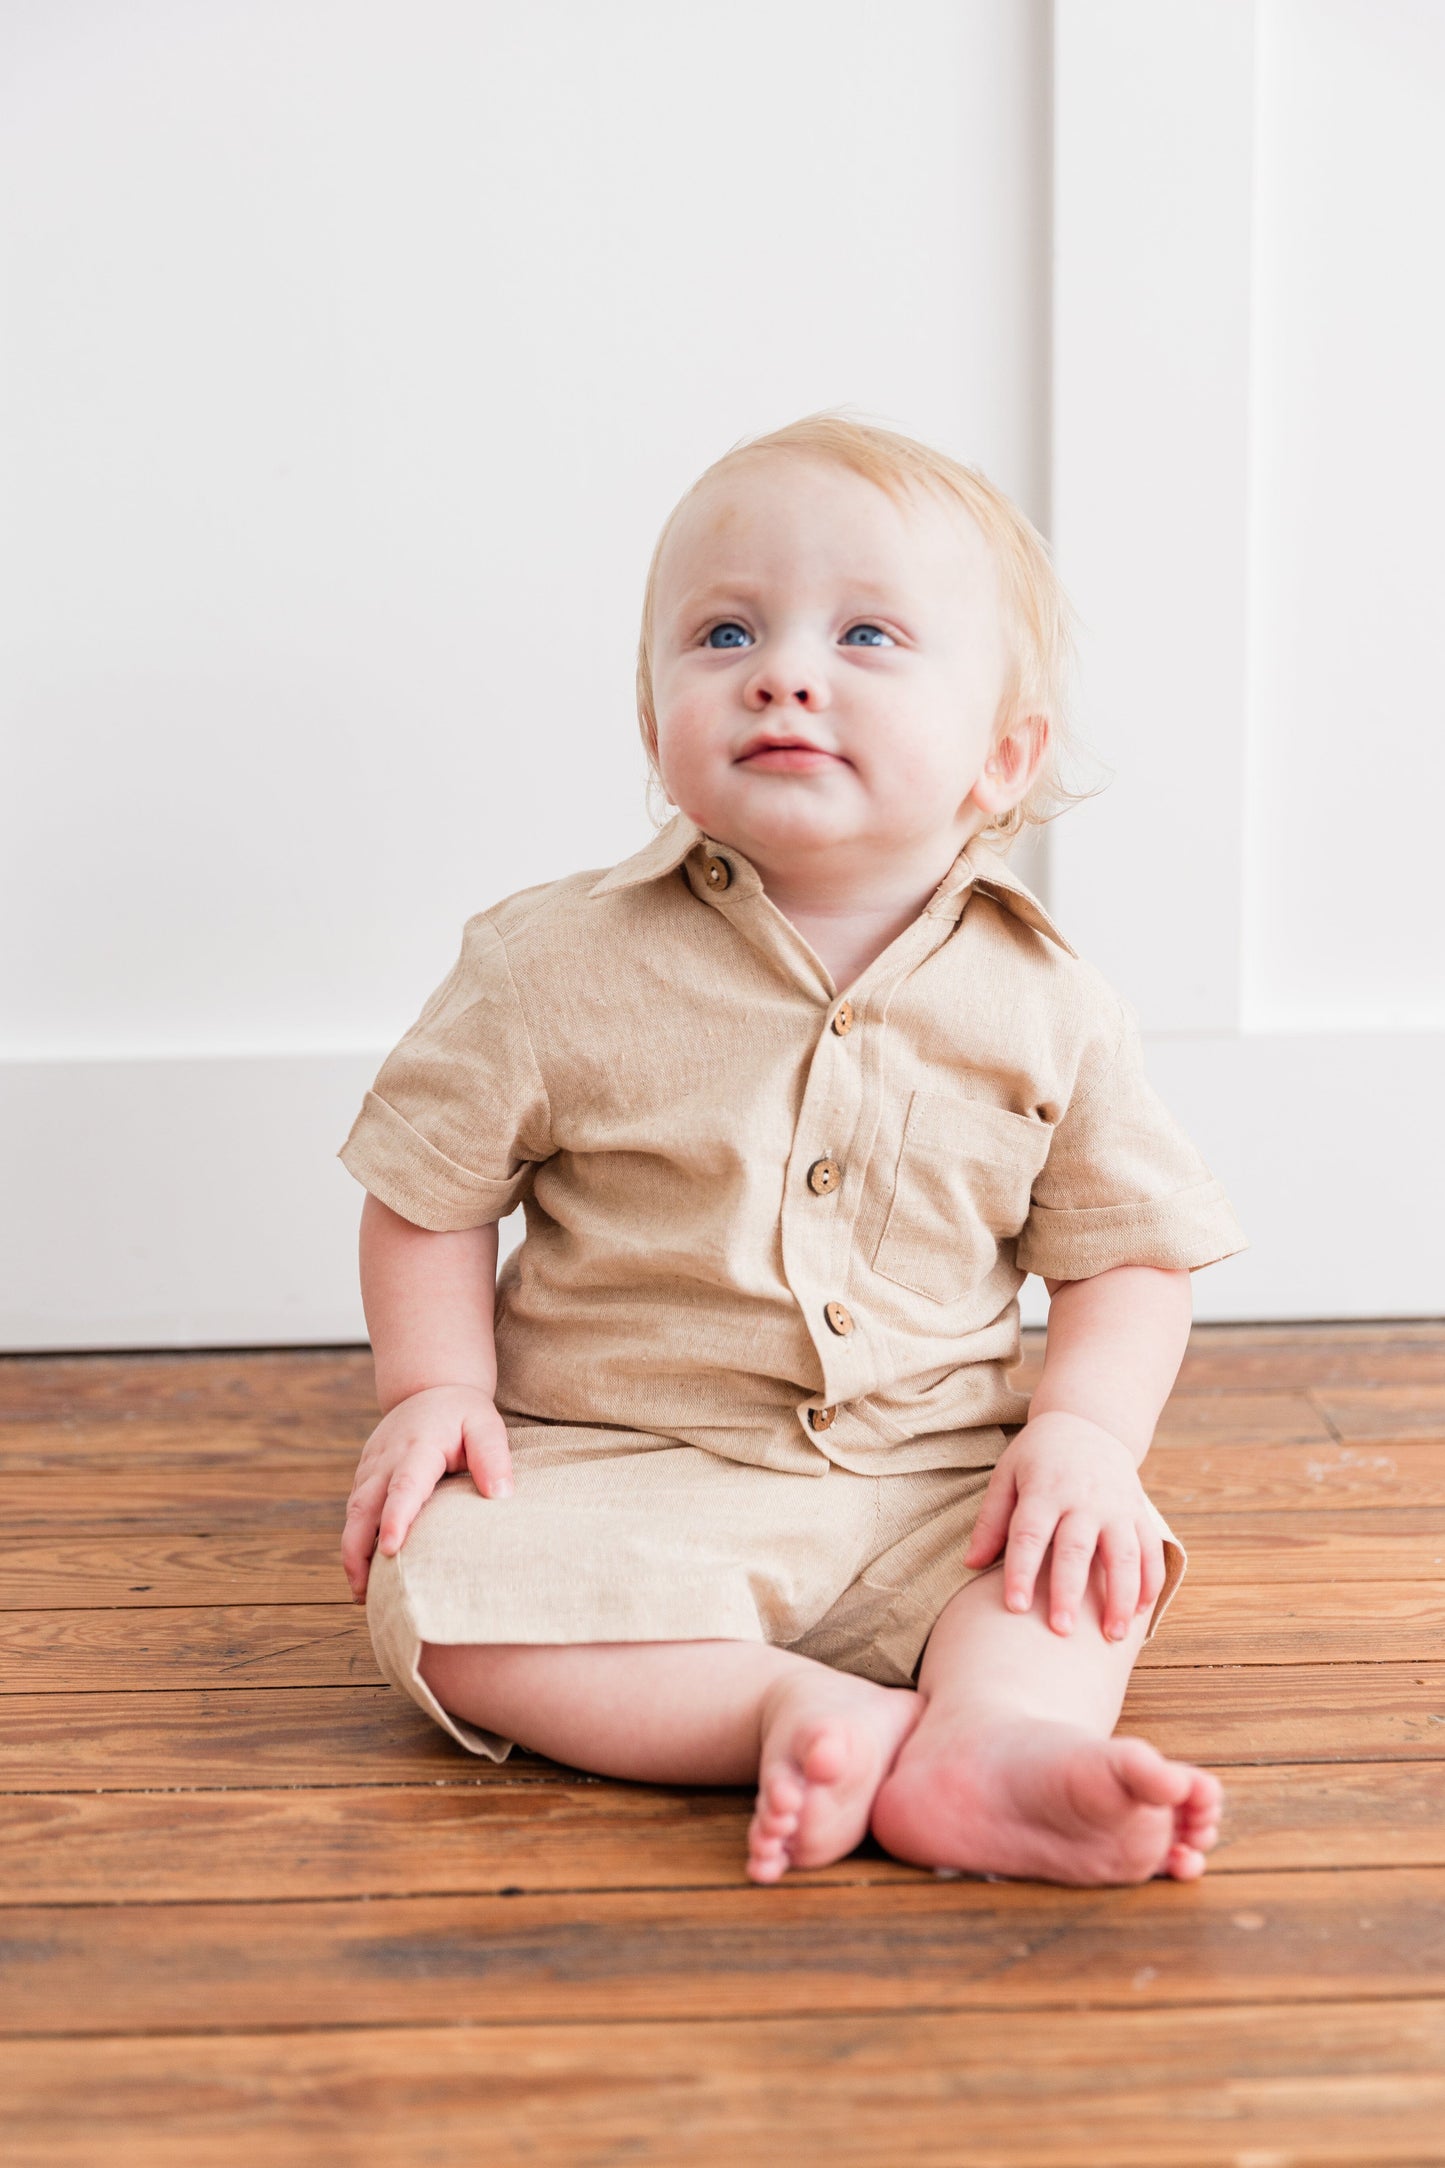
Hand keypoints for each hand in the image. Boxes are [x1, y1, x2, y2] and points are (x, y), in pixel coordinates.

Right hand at [340, 1384, 512, 1603]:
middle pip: (363, 1507)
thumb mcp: (485, 1424)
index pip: (404, 1486)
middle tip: (365, 1591)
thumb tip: (500, 1496)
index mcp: (417, 1447)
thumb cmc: (462, 1413)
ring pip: (353, 1513)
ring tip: (362, 1593)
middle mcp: (386, 1459)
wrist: (428, 1389)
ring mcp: (371, 1468)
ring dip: (352, 1552)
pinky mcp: (365, 1477)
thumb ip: (493, 1457)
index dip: (395, 1518)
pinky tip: (364, 1571)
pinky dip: (354, 1541)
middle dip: (358, 1549)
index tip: (391, 1550)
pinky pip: (355, 1511)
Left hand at [961, 1410, 1165, 1639]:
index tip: (1016, 1607)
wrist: (1087, 1422)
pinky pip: (1150, 1550)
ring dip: (1120, 1597)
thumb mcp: (1007, 1475)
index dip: (1021, 1571)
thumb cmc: (1038, 1456)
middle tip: (1060, 1632)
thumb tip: (969, 1565)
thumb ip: (991, 1520)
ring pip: (1123, 1555)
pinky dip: (1149, 1582)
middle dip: (1069, 1592)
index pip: (1030, 1534)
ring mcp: (1116, 1506)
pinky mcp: (1139, 1512)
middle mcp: (1084, 1499)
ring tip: (1111, 1637)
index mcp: (1045, 1489)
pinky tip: (1139, 1613)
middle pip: (1076, 1550)